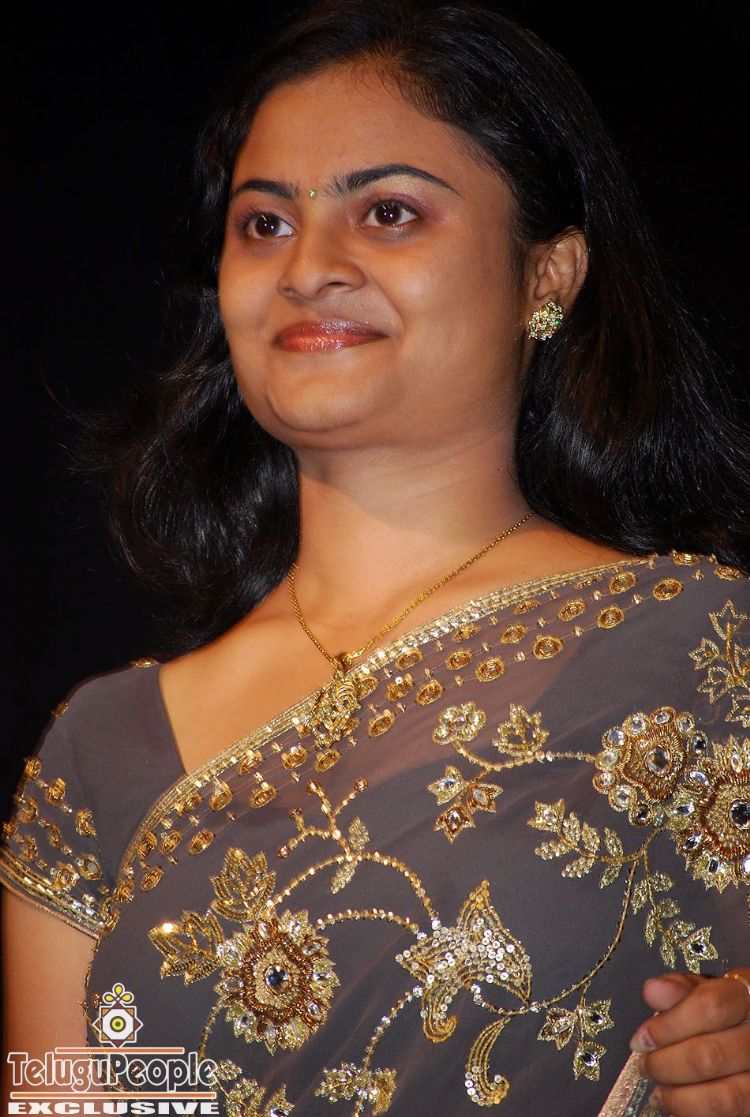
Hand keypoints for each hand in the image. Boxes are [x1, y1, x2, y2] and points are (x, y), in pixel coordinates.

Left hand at [630, 971, 749, 1115]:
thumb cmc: (721, 1008)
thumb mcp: (701, 989)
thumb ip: (677, 988)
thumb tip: (652, 991)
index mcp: (745, 997)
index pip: (709, 1008)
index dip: (668, 1026)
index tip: (641, 1038)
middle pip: (711, 1056)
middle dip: (666, 1064)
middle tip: (645, 1065)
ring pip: (725, 1096)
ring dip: (680, 1097)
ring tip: (658, 1091)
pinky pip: (730, 1115)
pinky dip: (695, 1113)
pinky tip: (676, 1104)